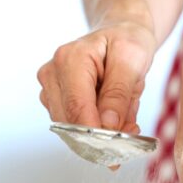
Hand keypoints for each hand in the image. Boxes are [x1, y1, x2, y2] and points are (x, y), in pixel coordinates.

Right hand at [37, 20, 156, 133]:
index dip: (95, 132)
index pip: (76, 107)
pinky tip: (110, 115)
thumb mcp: (132, 60)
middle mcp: (52, 74)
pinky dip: (95, 127)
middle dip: (101, 133)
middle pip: (70, 122)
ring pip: (70, 128)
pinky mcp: (53, 101)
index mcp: (70, 59)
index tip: (116, 148)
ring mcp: (49, 88)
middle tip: (130, 130)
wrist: (119, 34)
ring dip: (99, 130)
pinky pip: (72, 126)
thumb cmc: (126, 42)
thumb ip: (118, 94)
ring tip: (123, 115)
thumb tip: (107, 125)